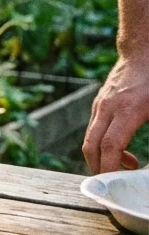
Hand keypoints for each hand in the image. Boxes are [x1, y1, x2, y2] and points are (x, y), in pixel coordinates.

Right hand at [83, 58, 148, 173]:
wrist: (144, 51)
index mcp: (128, 111)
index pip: (109, 146)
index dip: (109, 167)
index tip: (115, 182)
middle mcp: (108, 108)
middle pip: (91, 146)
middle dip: (97, 168)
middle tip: (111, 182)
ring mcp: (101, 104)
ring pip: (90, 138)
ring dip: (102, 156)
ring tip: (126, 164)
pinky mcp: (100, 102)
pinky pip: (95, 128)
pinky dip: (102, 142)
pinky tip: (122, 145)